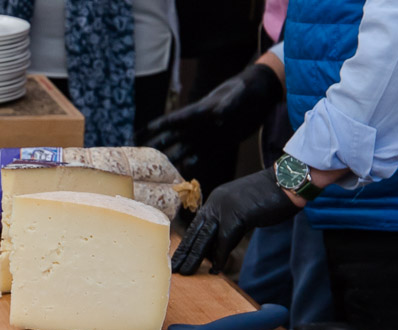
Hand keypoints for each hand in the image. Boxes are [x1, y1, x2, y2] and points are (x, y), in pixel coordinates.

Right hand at [139, 62, 283, 172]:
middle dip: (154, 146)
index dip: (154, 128)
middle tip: (137, 157)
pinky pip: (199, 155)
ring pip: (182, 149)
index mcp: (198, 111)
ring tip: (156, 171)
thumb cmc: (247, 89)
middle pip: (171, 137)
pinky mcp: (217, 143)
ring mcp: (206, 135)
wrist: (261, 95)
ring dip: (170, 158)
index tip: (137, 136)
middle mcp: (197, 125)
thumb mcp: (238, 93)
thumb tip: (218, 115)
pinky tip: (182, 172)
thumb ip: (228, 103)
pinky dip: (190, 163)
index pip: (172, 121)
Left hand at [171, 167, 301, 274]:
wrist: (288, 181)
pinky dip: (220, 257)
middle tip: (174, 267)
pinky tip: (216, 269)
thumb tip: (220, 246)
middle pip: (196, 231)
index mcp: (216, 200)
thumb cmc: (271, 196)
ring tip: (186, 272)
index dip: (188, 241)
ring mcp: (225, 209)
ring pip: (204, 238)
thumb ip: (231, 223)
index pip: (197, 224)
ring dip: (194, 257)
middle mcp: (216, 203)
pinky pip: (225, 242)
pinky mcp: (237, 216)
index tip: (178, 255)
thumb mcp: (244, 210)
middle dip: (185, 251)